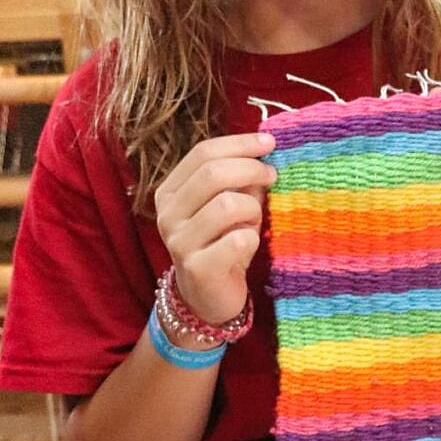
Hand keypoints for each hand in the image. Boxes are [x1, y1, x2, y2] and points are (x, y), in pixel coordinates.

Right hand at [154, 132, 276, 324]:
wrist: (208, 297)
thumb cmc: (222, 242)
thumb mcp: (228, 203)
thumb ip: (239, 177)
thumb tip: (264, 149)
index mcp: (170, 191)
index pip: (203, 152)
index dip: (239, 144)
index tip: (269, 143)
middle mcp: (167, 214)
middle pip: (213, 173)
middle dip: (251, 169)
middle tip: (273, 175)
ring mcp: (178, 241)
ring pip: (228, 204)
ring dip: (253, 209)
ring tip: (254, 221)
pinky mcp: (197, 267)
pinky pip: (239, 239)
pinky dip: (253, 238)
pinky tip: (247, 245)